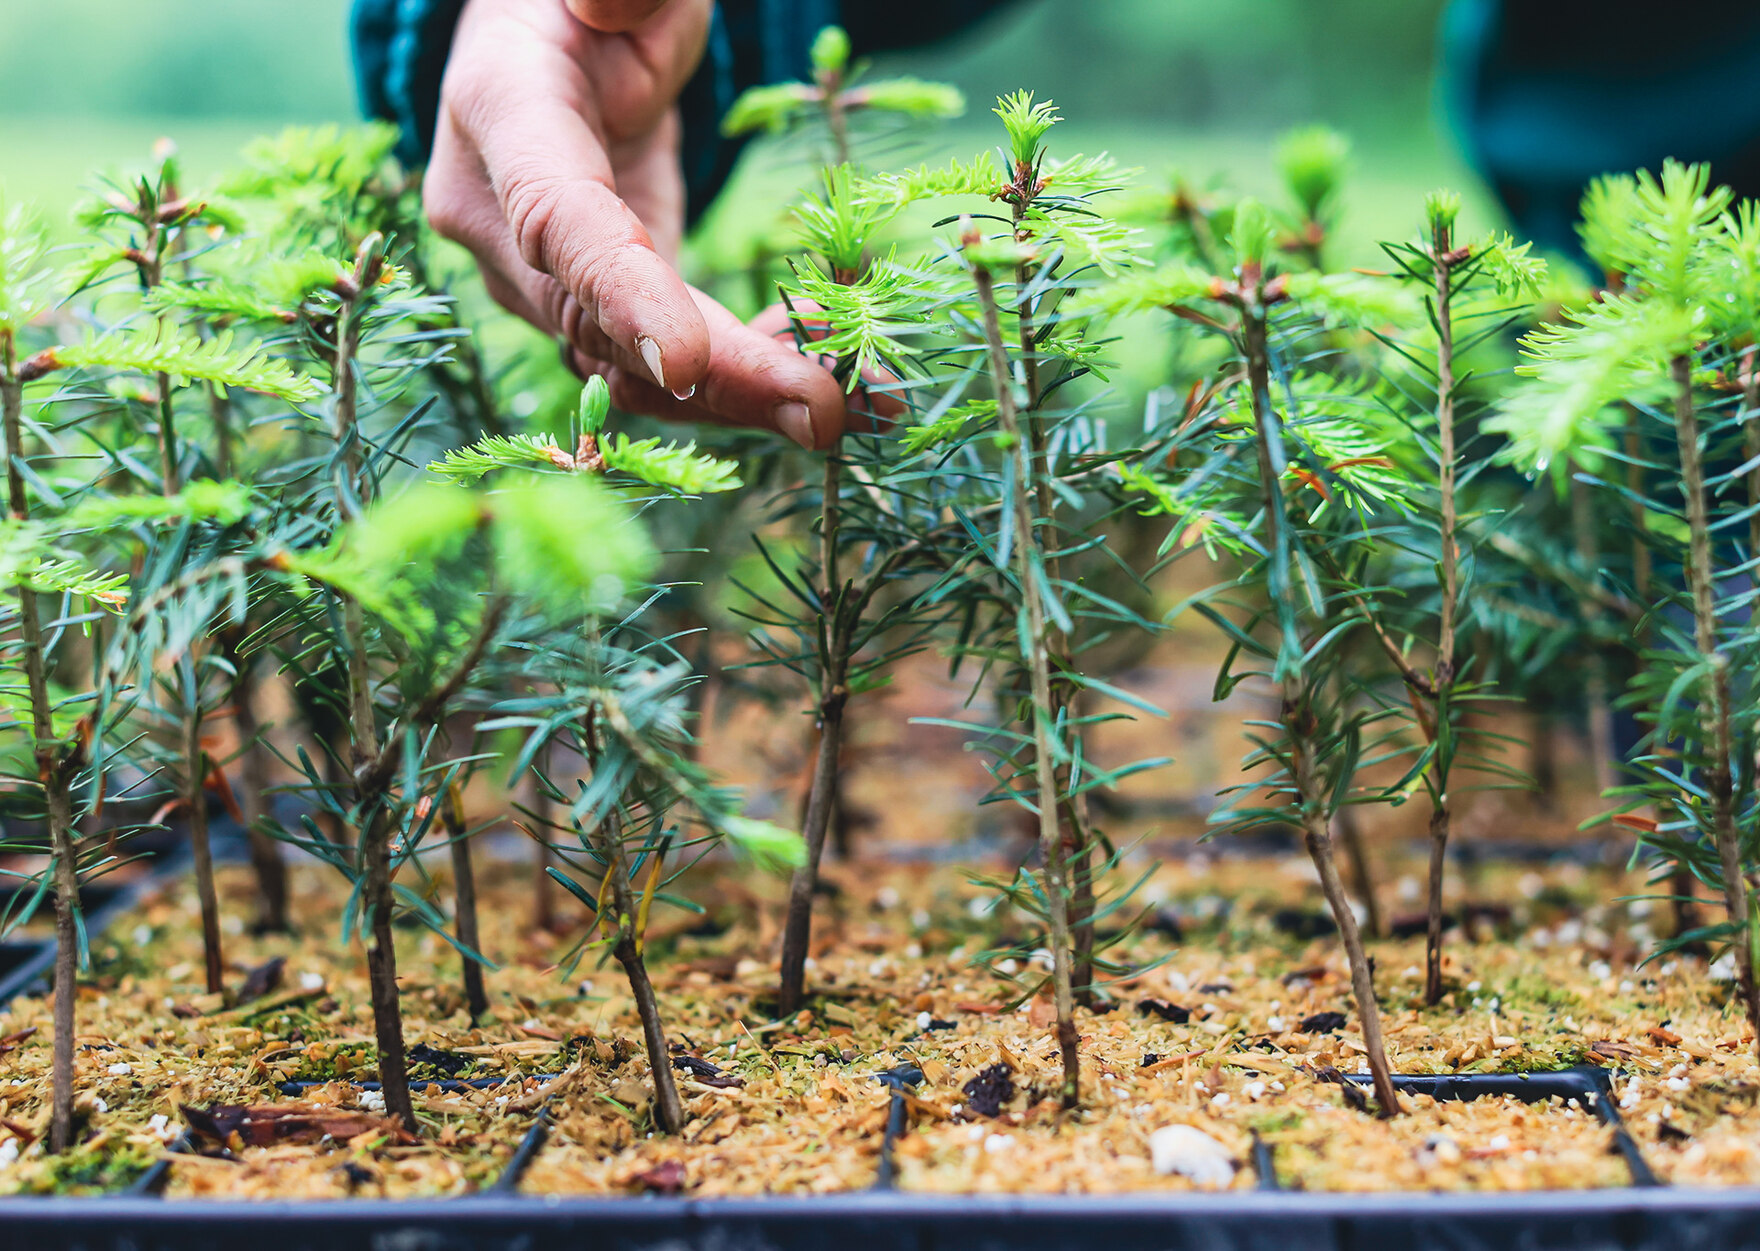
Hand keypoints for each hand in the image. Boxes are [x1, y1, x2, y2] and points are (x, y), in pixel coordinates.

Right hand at [425, 0, 847, 447]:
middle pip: (603, 323)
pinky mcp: (591, 309)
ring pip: (632, 367)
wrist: (552, 44)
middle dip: (720, 377)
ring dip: (745, 396)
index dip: (621, 295)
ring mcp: (538, 277)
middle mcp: (497, 216)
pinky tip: (834, 385)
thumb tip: (613, 5)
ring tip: (863, 406)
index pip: (557, 220)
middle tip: (826, 413)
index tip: (689, 362)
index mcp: (500, 115)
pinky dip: (745, 383)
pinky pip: (663, 366)